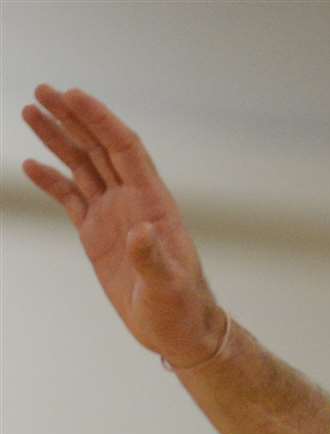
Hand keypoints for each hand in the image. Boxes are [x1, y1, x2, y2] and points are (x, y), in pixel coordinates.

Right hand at [21, 85, 226, 365]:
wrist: (177, 331)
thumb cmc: (180, 309)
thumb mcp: (168, 287)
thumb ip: (152, 259)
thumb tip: (140, 232)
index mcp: (153, 204)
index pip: (124, 149)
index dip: (100, 120)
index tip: (73, 95)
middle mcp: (133, 202)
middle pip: (99, 148)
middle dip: (73, 118)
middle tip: (42, 89)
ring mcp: (114, 216)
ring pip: (83, 166)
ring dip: (58, 139)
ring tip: (31, 111)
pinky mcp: (98, 234)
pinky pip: (71, 197)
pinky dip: (51, 180)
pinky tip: (30, 164)